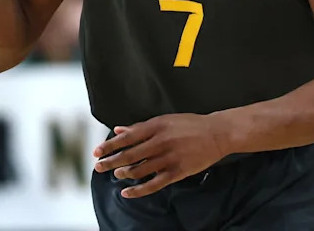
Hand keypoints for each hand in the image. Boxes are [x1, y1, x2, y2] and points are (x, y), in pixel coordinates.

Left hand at [92, 113, 231, 197]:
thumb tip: (118, 129)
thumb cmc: (189, 124)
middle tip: (98, 167)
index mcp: (155, 126)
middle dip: (111, 162)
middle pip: (129, 155)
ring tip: (116, 175)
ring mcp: (169, 158)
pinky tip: (127, 193)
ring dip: (124, 174)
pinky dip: (139, 190)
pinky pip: (154, 184)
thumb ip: (140, 126)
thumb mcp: (164, 120)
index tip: (96, 152)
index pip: (126, 137)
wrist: (218, 133)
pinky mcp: (178, 172)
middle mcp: (160, 141)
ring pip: (140, 170)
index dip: (109, 146)